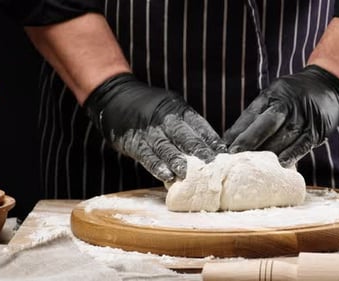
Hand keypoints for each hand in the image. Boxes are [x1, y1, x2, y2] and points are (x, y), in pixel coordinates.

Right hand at [83, 73, 225, 182]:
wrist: (115, 98)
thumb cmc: (150, 109)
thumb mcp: (171, 109)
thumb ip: (188, 126)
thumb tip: (211, 147)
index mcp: (178, 109)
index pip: (199, 124)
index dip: (211, 139)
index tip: (223, 153)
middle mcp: (165, 118)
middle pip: (185, 135)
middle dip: (200, 151)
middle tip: (213, 165)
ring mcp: (149, 130)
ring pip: (167, 146)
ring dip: (179, 161)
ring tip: (190, 174)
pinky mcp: (134, 141)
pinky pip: (147, 155)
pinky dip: (157, 166)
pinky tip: (167, 176)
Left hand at [224, 65, 338, 167]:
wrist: (328, 84)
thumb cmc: (293, 94)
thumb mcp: (272, 95)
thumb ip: (255, 114)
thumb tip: (231, 139)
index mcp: (272, 95)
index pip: (250, 114)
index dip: (237, 132)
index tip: (224, 147)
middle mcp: (287, 105)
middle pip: (266, 125)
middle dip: (248, 142)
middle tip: (234, 157)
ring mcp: (303, 118)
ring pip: (282, 138)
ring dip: (266, 153)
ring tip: (251, 167)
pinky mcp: (316, 130)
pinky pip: (302, 145)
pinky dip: (291, 155)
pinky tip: (280, 164)